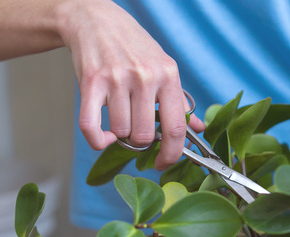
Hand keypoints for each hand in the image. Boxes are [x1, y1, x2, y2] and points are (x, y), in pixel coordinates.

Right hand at [59, 0, 202, 168]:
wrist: (96, 20)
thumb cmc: (133, 46)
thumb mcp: (163, 67)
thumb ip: (179, 101)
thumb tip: (199, 128)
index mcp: (168, 75)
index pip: (176, 128)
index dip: (171, 154)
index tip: (164, 163)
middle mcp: (144, 77)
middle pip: (143, 135)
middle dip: (139, 141)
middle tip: (135, 129)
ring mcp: (117, 79)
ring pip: (120, 131)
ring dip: (118, 134)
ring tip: (119, 117)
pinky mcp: (91, 82)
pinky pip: (91, 127)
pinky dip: (97, 140)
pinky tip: (104, 135)